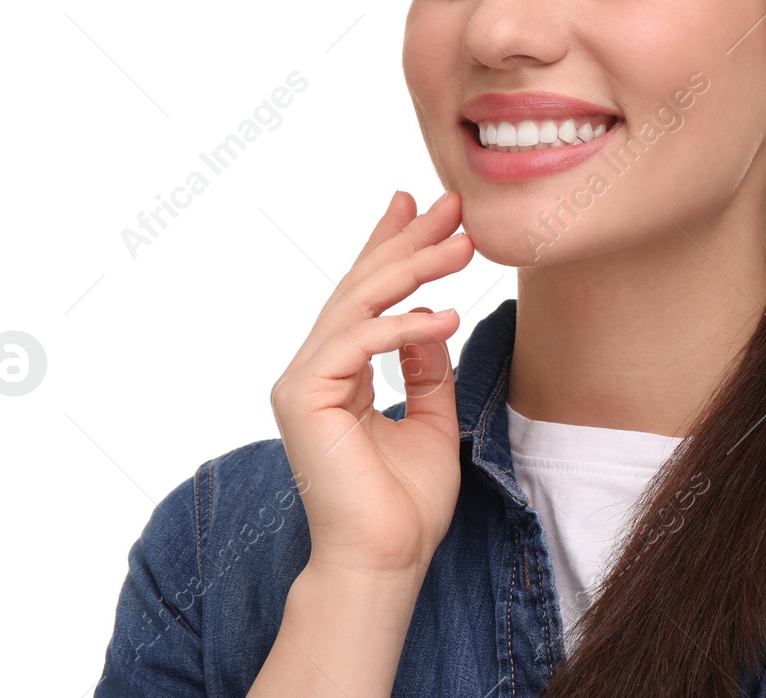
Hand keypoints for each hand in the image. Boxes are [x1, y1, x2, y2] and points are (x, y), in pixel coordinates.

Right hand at [270, 189, 473, 578]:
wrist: (385, 560)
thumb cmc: (405, 504)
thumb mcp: (432, 418)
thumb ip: (427, 368)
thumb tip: (434, 320)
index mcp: (340, 374)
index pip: (365, 296)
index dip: (389, 246)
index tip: (417, 205)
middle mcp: (314, 369)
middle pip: (360, 287)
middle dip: (407, 241)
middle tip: (451, 205)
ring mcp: (302, 381)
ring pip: (358, 303)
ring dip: (414, 268)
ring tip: (463, 245)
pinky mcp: (302, 397)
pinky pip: (358, 342)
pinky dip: (404, 325)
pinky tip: (447, 315)